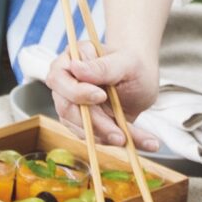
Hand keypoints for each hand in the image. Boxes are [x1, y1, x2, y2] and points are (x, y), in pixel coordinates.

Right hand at [47, 45, 163, 151]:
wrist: (141, 79)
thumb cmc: (133, 64)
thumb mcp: (126, 63)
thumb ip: (103, 67)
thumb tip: (75, 68)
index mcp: (71, 60)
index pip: (59, 79)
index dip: (76, 92)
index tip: (101, 96)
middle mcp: (66, 84)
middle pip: (67, 109)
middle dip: (95, 123)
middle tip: (119, 133)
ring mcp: (73, 106)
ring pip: (79, 128)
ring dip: (105, 136)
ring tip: (129, 138)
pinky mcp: (83, 124)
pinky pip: (95, 137)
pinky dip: (116, 140)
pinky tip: (139, 140)